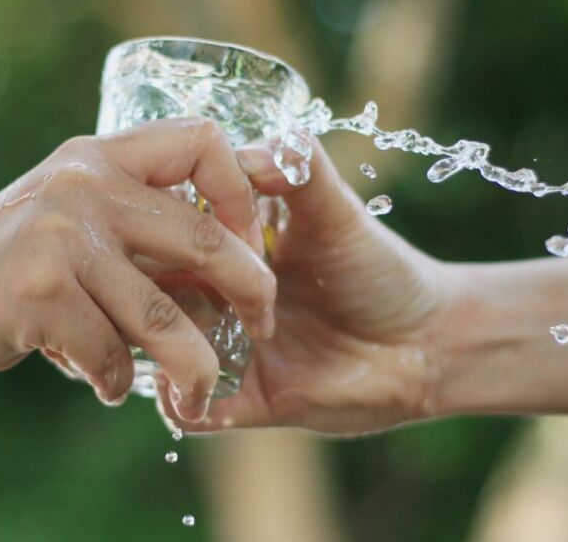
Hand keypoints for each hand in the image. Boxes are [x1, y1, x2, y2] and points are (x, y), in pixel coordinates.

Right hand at [0, 119, 275, 421]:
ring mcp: (58, 240)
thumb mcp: (65, 215)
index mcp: (98, 158)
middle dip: (250, 290)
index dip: (242, 191)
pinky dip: (116, 382)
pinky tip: (105, 386)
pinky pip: (111, 355)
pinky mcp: (35, 295)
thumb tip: (224, 268)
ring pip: (164, 319)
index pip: (202, 140)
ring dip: (193, 367)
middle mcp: (83, 188)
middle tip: (261, 324)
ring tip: (197, 393)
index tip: (251, 239)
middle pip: (205, 240)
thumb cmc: (0, 263)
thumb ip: (131, 222)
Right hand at [157, 138, 451, 435]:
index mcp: (232, 246)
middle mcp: (220, 297)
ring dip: (155, 354)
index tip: (154, 228)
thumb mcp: (338, 210)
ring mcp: (230, 350)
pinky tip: (186, 395)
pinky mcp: (248, 399)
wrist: (428, 343)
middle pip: (157, 296)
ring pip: (168, 355)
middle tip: (139, 293)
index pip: (172, 235)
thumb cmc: (381, 268)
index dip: (157, 231)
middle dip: (143, 296)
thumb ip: (300, 168)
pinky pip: (198, 411)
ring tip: (156, 346)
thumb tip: (246, 155)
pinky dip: (184, 407)